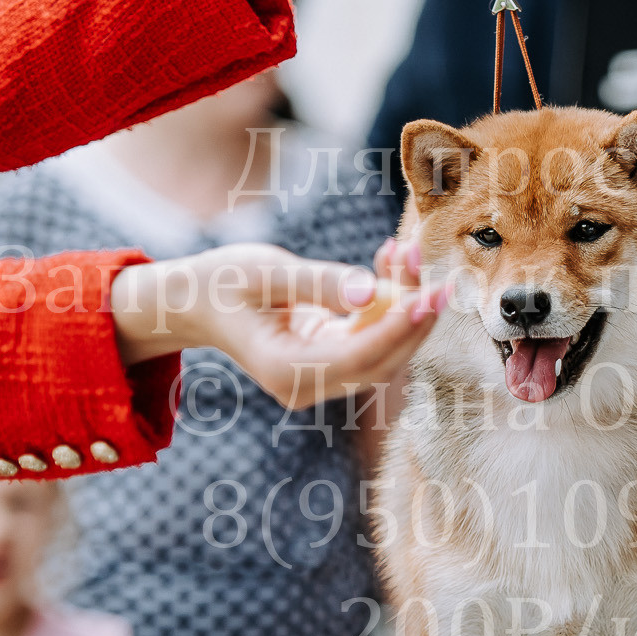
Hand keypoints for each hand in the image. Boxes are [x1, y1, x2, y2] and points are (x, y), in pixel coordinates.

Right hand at [110, 242, 443, 407]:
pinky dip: (386, 302)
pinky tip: (390, 260)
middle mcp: (307, 384)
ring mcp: (320, 377)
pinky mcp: (330, 359)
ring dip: (403, 303)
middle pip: (382, 360)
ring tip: (405, 251)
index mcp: (286, 370)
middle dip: (414, 317)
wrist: (197, 300)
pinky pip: (371, 334)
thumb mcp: (264, 272)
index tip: (431, 294)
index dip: (400, 327)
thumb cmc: (222, 282)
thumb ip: (318, 283)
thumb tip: (370, 291)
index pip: (360, 355)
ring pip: (383, 348)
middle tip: (439, 275)